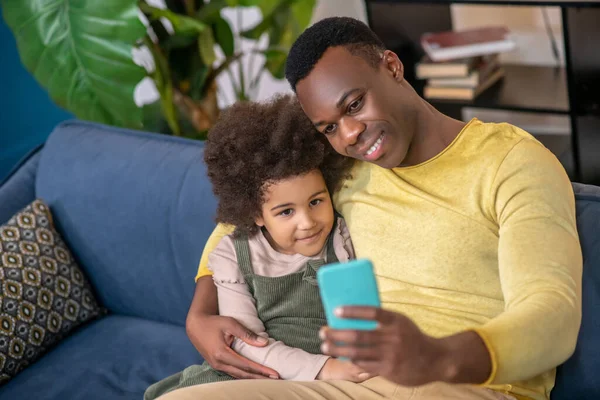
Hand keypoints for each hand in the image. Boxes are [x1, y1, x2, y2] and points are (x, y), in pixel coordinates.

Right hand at [186, 313, 279, 379]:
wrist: (196, 326)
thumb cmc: (214, 323)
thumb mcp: (230, 324)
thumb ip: (247, 334)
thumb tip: (264, 343)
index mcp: (222, 354)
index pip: (246, 365)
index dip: (261, 370)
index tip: (274, 373)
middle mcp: (218, 363)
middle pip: (243, 374)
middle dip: (260, 378)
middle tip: (276, 379)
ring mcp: (216, 366)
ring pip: (238, 376)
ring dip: (253, 378)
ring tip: (268, 379)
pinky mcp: (216, 365)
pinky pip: (233, 373)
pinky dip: (244, 376)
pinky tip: (254, 376)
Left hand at [319, 307, 491, 385]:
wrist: (435, 360)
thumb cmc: (411, 337)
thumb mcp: (401, 322)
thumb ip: (381, 320)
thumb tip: (352, 315)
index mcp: (396, 320)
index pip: (372, 312)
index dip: (353, 311)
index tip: (336, 310)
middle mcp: (393, 337)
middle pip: (359, 334)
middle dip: (337, 333)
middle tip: (323, 331)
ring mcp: (391, 355)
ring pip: (358, 351)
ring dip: (338, 348)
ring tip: (325, 346)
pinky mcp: (389, 370)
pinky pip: (364, 364)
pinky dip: (351, 360)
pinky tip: (342, 356)